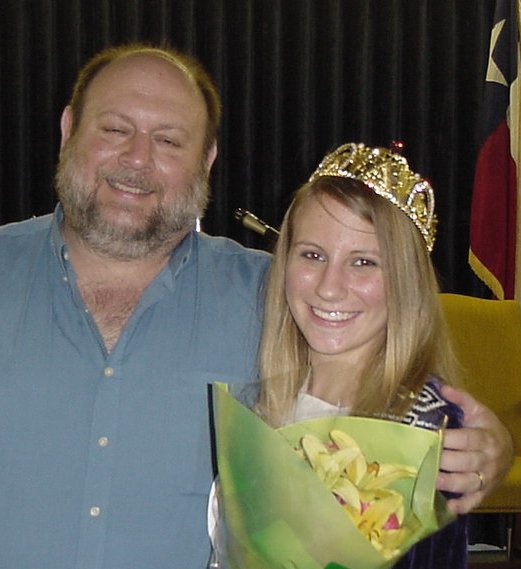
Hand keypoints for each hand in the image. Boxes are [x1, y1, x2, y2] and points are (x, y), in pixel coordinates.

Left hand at [437, 384, 513, 514]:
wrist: (508, 447)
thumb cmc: (486, 427)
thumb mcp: (477, 409)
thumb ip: (460, 398)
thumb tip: (441, 387)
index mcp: (485, 437)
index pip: (466, 439)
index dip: (448, 438)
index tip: (429, 436)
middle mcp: (487, 459)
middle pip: (464, 462)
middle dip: (443, 461)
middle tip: (422, 459)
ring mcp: (487, 478)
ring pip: (468, 483)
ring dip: (449, 484)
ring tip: (430, 480)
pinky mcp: (485, 491)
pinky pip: (475, 501)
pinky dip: (462, 506)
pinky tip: (448, 507)